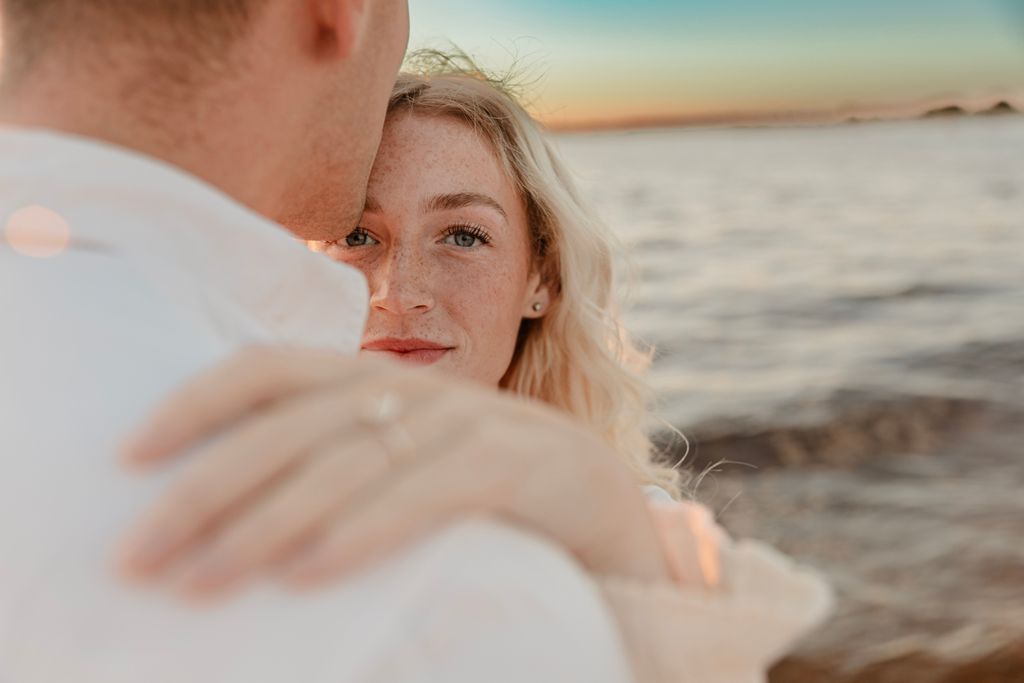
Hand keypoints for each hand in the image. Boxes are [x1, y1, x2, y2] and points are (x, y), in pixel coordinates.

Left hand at [116, 347, 669, 597]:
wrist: (609, 508)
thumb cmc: (488, 497)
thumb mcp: (404, 468)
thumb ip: (339, 464)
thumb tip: (228, 510)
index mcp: (383, 381)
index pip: (272, 368)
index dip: (197, 402)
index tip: (130, 456)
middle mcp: (419, 389)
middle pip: (293, 425)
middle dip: (208, 488)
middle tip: (140, 555)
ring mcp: (472, 420)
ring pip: (350, 462)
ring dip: (267, 523)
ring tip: (204, 581)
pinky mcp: (519, 463)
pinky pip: (428, 494)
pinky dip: (364, 532)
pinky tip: (308, 574)